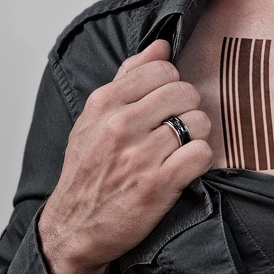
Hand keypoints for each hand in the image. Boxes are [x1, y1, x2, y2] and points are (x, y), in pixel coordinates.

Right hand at [39, 40, 212, 273]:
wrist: (73, 228)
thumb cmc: (88, 169)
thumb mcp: (95, 117)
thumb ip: (128, 76)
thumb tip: (161, 46)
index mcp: (104, 104)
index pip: (162, 69)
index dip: (172, 84)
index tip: (166, 101)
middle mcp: (120, 126)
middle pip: (184, 92)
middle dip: (188, 107)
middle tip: (178, 125)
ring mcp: (139, 156)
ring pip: (197, 122)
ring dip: (197, 134)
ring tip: (182, 146)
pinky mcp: (158, 185)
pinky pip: (201, 153)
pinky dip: (200, 158)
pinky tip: (187, 165)